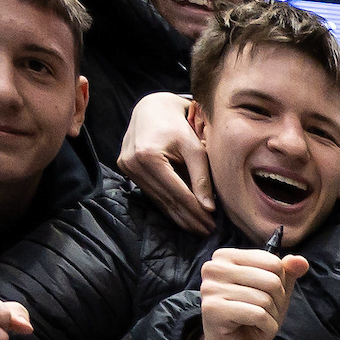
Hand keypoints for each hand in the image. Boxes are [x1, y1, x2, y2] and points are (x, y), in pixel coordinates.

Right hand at [118, 91, 215, 233]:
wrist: (152, 107)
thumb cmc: (178, 123)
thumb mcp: (194, 147)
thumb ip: (202, 177)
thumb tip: (209, 209)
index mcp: (148, 155)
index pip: (177, 191)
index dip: (196, 211)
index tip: (212, 224)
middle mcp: (133, 163)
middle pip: (167, 200)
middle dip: (189, 218)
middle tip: (208, 231)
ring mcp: (127, 168)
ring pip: (159, 201)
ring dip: (180, 217)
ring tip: (199, 228)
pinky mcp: (127, 170)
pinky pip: (153, 194)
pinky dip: (169, 207)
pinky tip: (184, 217)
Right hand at [192, 247, 308, 339]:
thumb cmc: (251, 317)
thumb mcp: (274, 292)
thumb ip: (287, 273)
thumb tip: (301, 261)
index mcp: (226, 256)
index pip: (272, 262)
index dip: (280, 284)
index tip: (267, 297)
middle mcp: (214, 268)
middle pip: (271, 280)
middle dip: (278, 302)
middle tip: (265, 314)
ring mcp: (210, 288)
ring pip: (264, 299)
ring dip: (272, 317)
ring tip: (259, 322)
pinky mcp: (213, 310)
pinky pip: (257, 314)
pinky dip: (266, 326)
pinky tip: (255, 329)